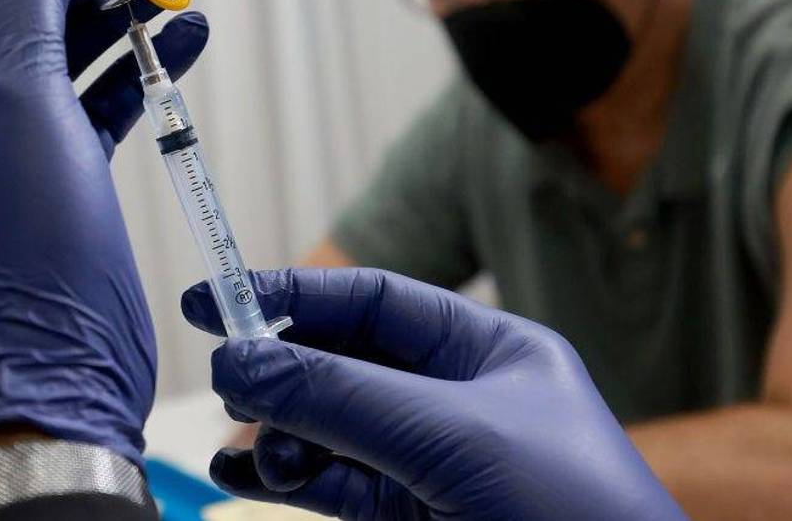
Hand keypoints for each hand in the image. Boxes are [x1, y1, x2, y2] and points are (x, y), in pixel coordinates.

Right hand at [182, 268, 685, 519]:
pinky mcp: (407, 520)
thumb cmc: (573, 514)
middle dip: (281, 369)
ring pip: (328, 430)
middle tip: (228, 380)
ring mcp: (429, 465)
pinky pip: (329, 487)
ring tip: (248, 446)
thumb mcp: (454, 437)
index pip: (374, 303)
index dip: (295, 294)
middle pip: (342, 364)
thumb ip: (343, 396)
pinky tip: (244, 475)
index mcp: (486, 353)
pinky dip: (282, 479)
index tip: (218, 295)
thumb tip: (240, 360)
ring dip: (279, 432)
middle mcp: (454, 402)